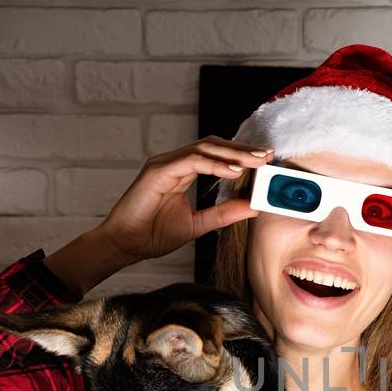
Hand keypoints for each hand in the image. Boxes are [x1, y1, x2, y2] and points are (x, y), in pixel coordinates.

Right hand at [94, 138, 267, 267]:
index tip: (265, 161)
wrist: (124, 245)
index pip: (216, 155)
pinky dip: (214, 164)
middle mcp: (174, 162)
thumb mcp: (197, 224)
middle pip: (213, 145)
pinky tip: (233, 172)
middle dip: (241, 149)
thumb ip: (223, 213)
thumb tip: (252, 207)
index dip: (240, 156)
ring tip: (255, 161)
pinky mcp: (157, 170)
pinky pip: (191, 161)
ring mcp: (164, 163)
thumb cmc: (153, 235)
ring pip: (204, 148)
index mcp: (182, 171)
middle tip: (267, 155)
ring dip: (232, 154)